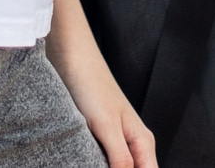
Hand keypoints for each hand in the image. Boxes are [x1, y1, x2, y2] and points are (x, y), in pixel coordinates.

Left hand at [50, 0, 157, 167]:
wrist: (71, 58)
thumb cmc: (91, 85)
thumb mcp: (107, 126)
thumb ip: (121, 158)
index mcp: (143, 141)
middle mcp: (133, 142)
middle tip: (96, 166)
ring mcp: (116, 139)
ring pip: (118, 167)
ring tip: (87, 163)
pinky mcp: (99, 135)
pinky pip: (102, 160)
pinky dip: (95, 164)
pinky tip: (83, 162)